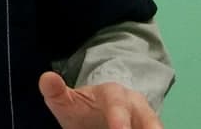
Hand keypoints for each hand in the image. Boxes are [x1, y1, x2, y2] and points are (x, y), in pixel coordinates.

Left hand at [39, 71, 162, 128]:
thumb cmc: (81, 109)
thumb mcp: (66, 101)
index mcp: (113, 94)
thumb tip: (46, 77)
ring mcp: (146, 119)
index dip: (119, 119)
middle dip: (149, 128)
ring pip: (154, 125)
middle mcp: (135, 105)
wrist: (95, 115)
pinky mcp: (148, 127)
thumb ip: (56, 92)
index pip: (117, 104)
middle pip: (148, 117)